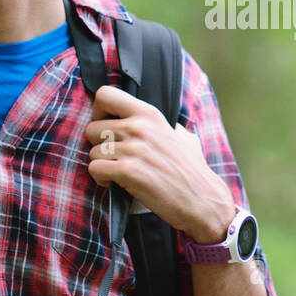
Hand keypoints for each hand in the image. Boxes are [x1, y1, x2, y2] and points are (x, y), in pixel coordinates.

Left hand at [84, 85, 234, 243]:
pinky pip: (95, 169)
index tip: (108, 128)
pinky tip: (117, 184)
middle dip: (99, 147)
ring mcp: (133, 148)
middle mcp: (139, 127)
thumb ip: (169, 128)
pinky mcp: (128, 171)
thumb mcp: (183, 138)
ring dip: (102, 166)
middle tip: (115, 159)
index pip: (106, 95)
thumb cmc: (193, 171)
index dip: (99, 112)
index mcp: (150, 114)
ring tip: (119, 174)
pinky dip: (102, 179)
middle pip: (92, 128)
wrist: (203, 200)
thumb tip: (170, 126)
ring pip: (92, 152)